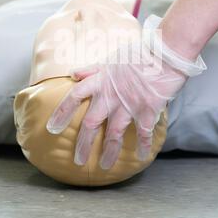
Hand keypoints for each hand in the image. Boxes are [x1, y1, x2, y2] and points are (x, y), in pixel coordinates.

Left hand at [47, 15, 206, 168]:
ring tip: (105, 165)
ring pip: (114, 133)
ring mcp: (129, 105)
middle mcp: (110, 95)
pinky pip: (143, 133)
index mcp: (100, 81)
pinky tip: (141, 155)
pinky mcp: (147, 111)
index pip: (74, 97)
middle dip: (83, 143)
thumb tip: (74, 73)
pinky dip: (142, 145)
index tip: (52, 128)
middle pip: (91, 123)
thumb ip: (93, 68)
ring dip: (109, 151)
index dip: (61, 113)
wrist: (165, 54)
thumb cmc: (139, 53)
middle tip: (77, 160)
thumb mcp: (112, 58)